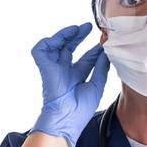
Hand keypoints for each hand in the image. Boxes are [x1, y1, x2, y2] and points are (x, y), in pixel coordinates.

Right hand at [29, 23, 109, 146]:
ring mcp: (55, 69)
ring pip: (56, 46)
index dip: (94, 50)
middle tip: (90, 27)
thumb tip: (106, 53)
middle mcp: (65, 72)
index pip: (86, 59)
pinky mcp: (45, 67)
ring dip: (66, 36)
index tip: (104, 42)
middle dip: (79, 37)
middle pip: (70, 49)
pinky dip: (49, 41)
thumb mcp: (96, 85)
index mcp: (77, 78)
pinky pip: (41, 50)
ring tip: (77, 28)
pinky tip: (63, 37)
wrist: (67, 118)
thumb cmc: (81, 109)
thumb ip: (100, 68)